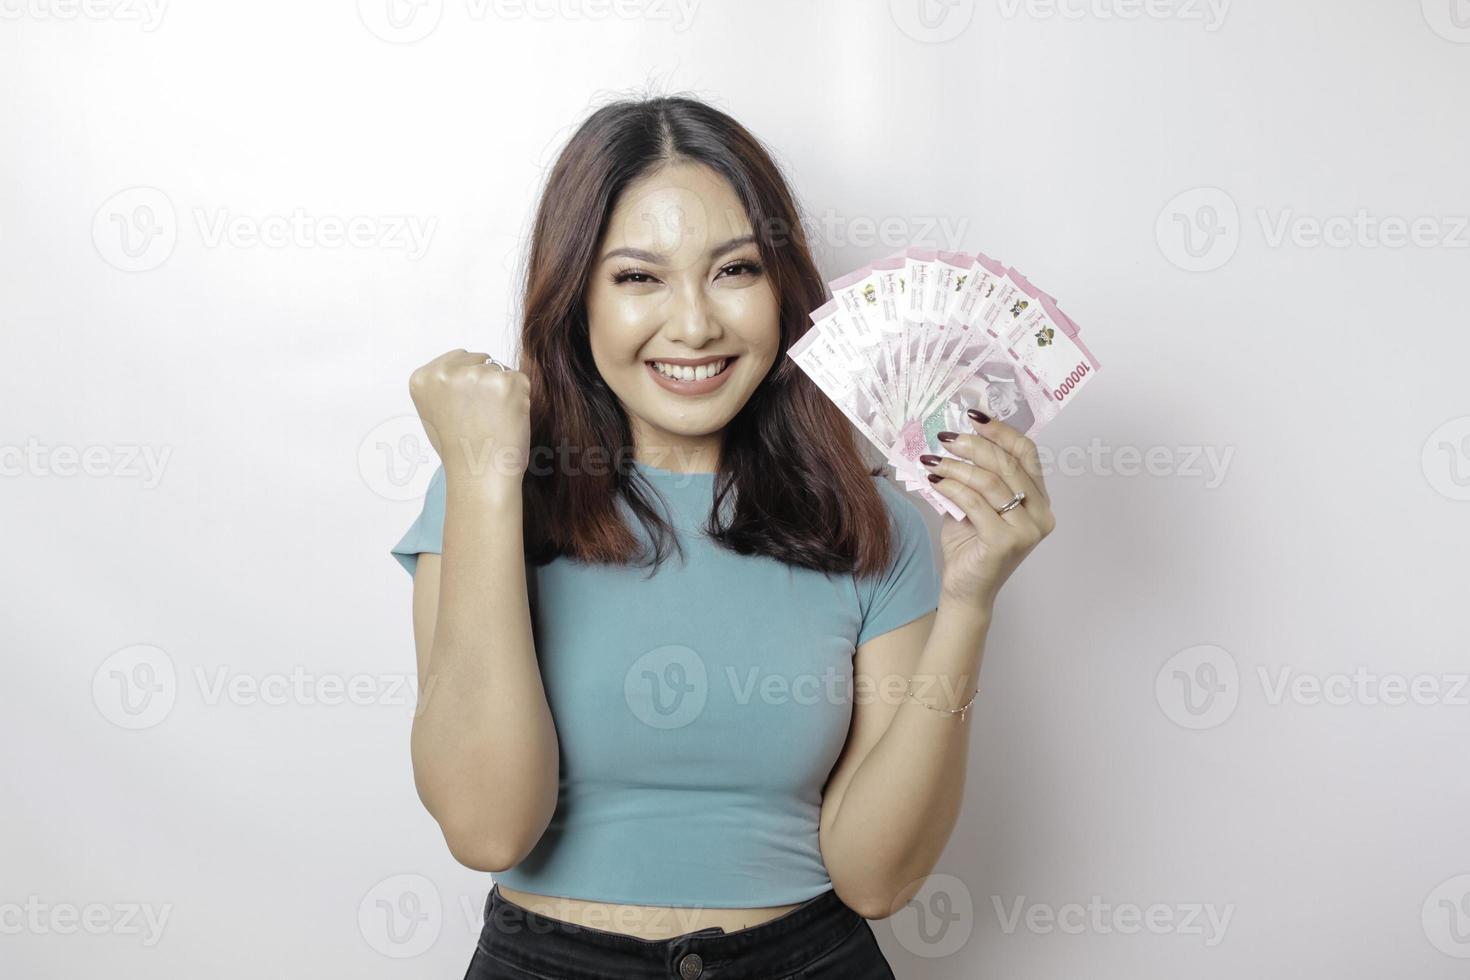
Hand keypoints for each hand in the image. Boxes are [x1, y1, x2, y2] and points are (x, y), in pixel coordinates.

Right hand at [407, 349, 529, 487]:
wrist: (480, 476)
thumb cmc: (460, 451)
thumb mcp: (434, 413)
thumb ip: (445, 386)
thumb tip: (463, 370)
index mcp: (423, 377)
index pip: (458, 358)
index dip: (469, 383)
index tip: (467, 408)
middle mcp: (446, 372)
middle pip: (480, 360)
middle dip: (486, 383)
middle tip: (482, 417)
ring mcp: (476, 375)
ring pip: (500, 370)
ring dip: (503, 391)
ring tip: (493, 421)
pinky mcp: (506, 383)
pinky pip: (519, 380)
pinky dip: (519, 398)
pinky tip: (507, 419)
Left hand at [921, 411, 1056, 613]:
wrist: (965, 591)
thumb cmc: (970, 546)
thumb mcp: (974, 504)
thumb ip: (975, 477)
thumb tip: (952, 440)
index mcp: (1039, 500)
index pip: (1026, 454)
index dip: (1001, 431)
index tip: (974, 416)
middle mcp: (1041, 514)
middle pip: (1007, 464)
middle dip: (974, 445)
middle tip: (946, 438)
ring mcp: (1027, 530)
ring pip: (990, 482)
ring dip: (957, 466)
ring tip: (933, 461)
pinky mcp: (1006, 542)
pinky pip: (975, 503)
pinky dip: (952, 487)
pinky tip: (934, 480)